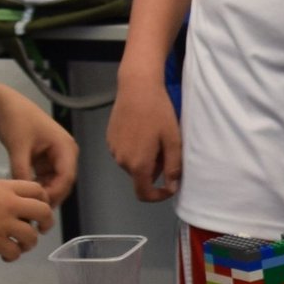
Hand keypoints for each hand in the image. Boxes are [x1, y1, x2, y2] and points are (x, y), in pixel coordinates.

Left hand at [0, 87, 77, 205]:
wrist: (4, 105)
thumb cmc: (16, 121)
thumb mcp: (18, 146)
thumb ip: (22, 170)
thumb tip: (24, 192)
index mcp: (66, 147)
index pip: (67, 177)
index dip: (55, 193)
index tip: (38, 204)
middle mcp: (66, 153)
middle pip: (64, 182)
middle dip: (50, 195)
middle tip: (34, 211)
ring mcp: (57, 157)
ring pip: (55, 182)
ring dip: (44, 192)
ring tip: (28, 204)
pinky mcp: (47, 160)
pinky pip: (46, 178)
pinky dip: (38, 185)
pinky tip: (26, 193)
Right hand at [0, 179, 53, 258]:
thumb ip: (0, 196)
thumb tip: (10, 208)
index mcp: (5, 188)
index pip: (38, 190)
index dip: (44, 201)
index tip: (38, 210)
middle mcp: (9, 204)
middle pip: (44, 212)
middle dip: (46, 223)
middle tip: (40, 230)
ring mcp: (2, 223)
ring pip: (32, 236)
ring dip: (29, 244)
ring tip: (19, 246)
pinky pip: (15, 252)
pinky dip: (13, 256)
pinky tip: (5, 256)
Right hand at [106, 78, 181, 202]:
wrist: (137, 88)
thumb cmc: (158, 113)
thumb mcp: (173, 141)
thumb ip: (173, 167)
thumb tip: (172, 186)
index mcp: (138, 164)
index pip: (144, 194)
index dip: (159, 195)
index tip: (170, 187)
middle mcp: (121, 161)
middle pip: (141, 177)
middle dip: (156, 169)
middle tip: (167, 148)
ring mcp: (113, 149)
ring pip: (133, 164)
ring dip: (146, 158)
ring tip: (155, 136)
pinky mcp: (109, 139)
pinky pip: (125, 152)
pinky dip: (136, 148)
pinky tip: (143, 130)